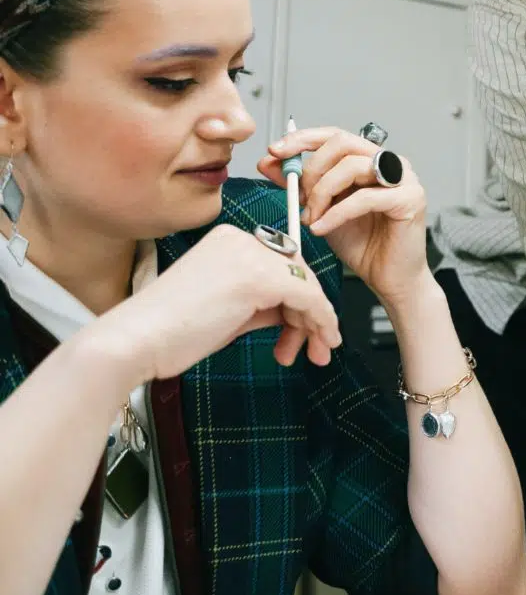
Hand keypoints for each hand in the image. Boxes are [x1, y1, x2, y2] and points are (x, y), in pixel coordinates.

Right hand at [91, 223, 339, 381]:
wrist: (132, 342)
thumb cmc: (167, 333)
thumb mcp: (226, 311)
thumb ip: (260, 304)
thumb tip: (293, 313)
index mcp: (227, 242)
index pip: (281, 265)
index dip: (297, 302)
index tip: (301, 333)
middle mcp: (240, 240)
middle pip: (297, 273)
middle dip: (310, 314)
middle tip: (314, 348)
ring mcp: (249, 255)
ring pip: (306, 285)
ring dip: (317, 323)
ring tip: (314, 354)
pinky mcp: (259, 277)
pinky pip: (308, 295)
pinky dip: (322, 319)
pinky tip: (323, 341)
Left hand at [261, 126, 429, 306]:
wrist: (388, 278)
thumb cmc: (362, 244)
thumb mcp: (321, 209)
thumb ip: (299, 185)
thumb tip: (269, 162)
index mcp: (370, 160)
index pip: (334, 135)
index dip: (303, 139)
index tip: (275, 151)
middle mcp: (390, 163)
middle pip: (343, 142)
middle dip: (312, 169)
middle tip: (299, 196)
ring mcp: (404, 179)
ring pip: (352, 167)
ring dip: (322, 193)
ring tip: (312, 218)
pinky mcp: (410, 199)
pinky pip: (364, 198)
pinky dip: (336, 213)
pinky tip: (322, 228)